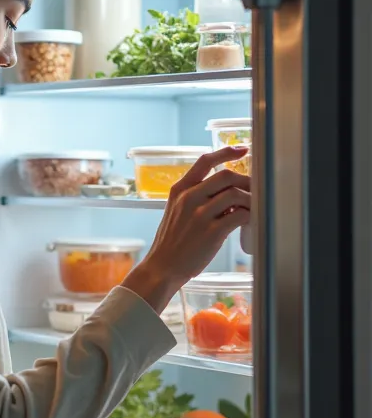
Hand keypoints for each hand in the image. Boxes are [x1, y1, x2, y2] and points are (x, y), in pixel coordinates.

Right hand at [124, 147, 250, 313]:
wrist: (163, 267)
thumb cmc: (172, 242)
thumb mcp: (176, 211)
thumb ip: (196, 198)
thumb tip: (227, 193)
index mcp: (180, 190)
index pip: (204, 161)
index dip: (226, 152)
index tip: (242, 150)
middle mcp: (189, 198)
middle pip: (226, 175)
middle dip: (246, 179)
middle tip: (254, 188)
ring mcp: (200, 215)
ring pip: (235, 194)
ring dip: (251, 199)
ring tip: (254, 206)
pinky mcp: (212, 232)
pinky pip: (240, 215)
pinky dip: (250, 215)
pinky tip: (250, 220)